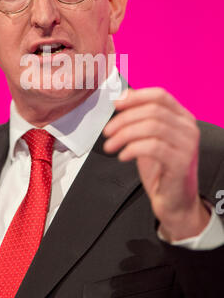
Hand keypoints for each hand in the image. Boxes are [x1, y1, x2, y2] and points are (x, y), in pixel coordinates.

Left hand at [103, 87, 210, 240]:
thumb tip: (123, 97)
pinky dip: (132, 149)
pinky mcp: (181, 163)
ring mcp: (187, 145)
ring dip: (124, 134)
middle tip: (107, 132)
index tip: (116, 104)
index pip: (160, 95)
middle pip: (153, 110)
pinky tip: (123, 156)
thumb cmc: (161, 169)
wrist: (174, 201)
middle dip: (124, 119)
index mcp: (182, 117)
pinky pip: (153, 147)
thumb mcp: (149, 138)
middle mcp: (188, 128)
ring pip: (152, 127)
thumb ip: (141, 117)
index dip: (136, 97)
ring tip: (110, 146)